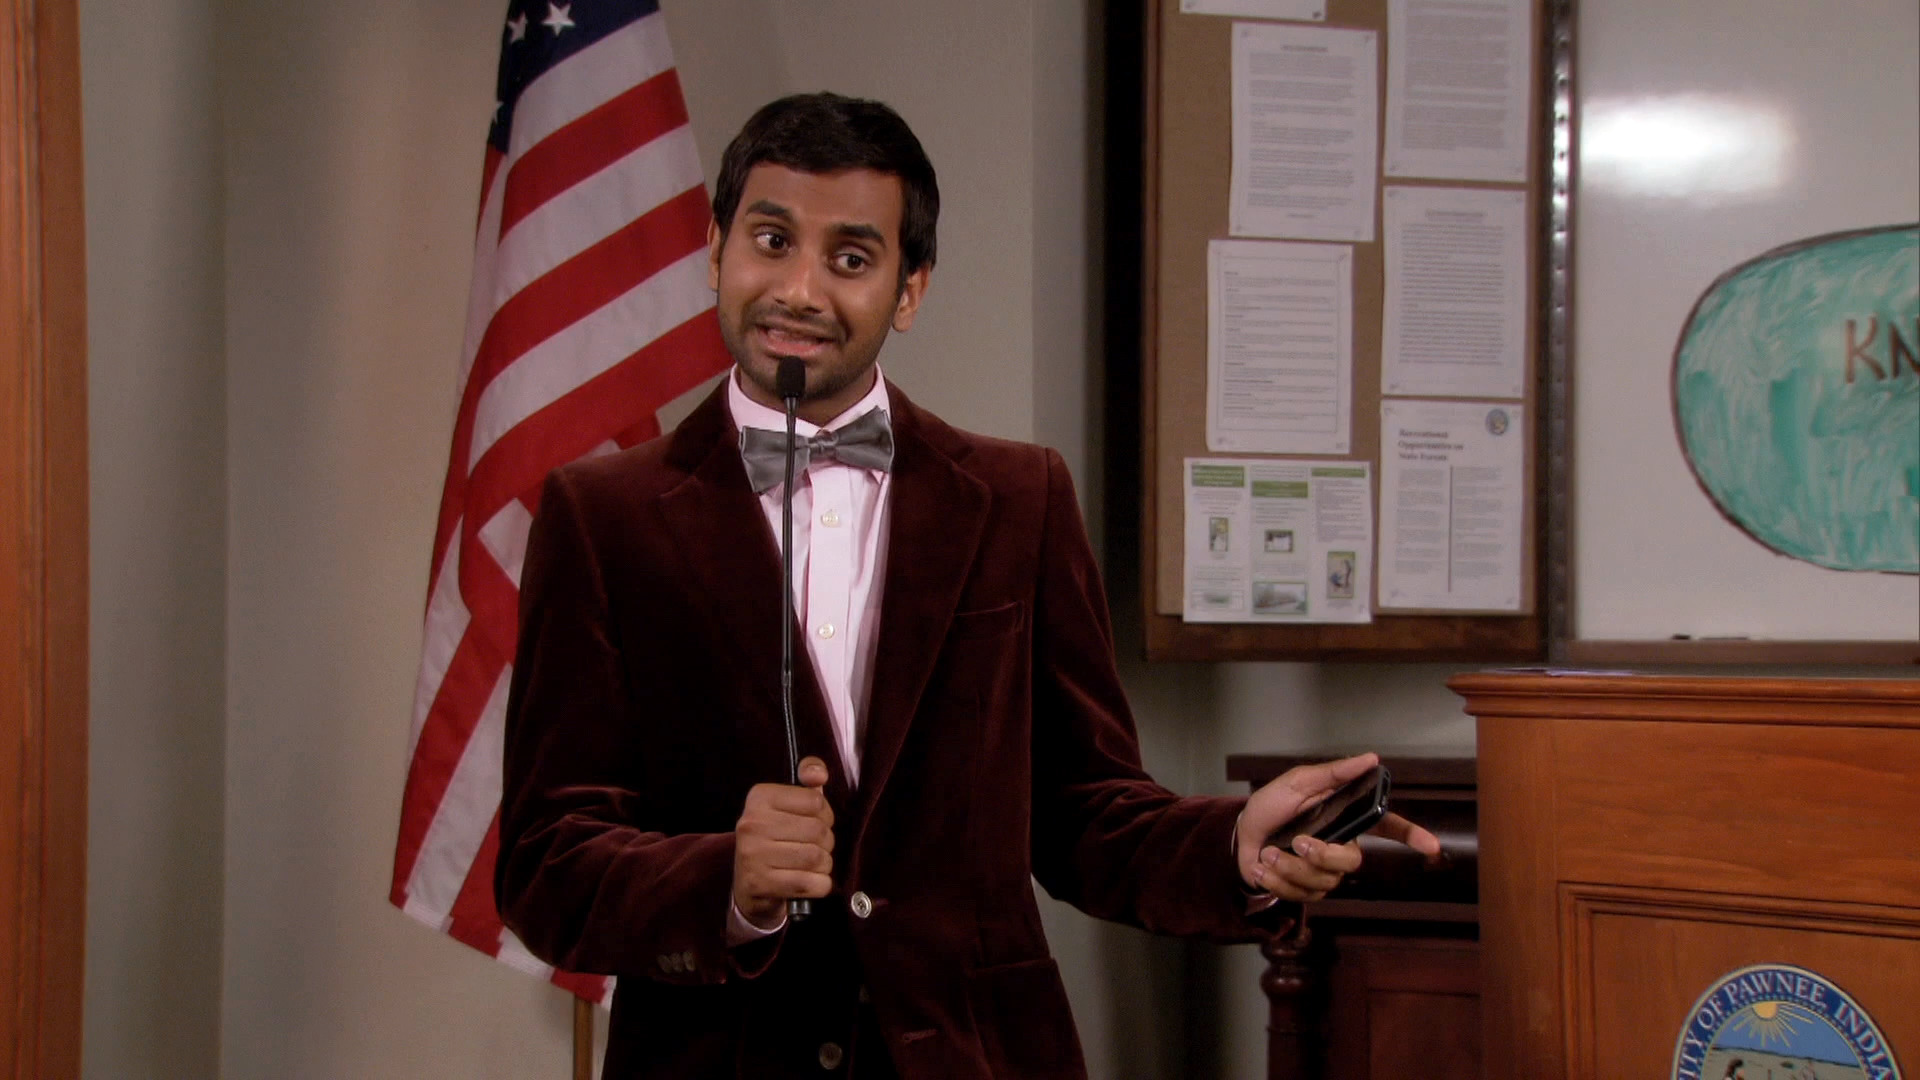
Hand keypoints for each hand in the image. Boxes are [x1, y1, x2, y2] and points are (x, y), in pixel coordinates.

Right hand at [732, 756, 834, 928]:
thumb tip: (819, 775)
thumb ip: (808, 779)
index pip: (816, 800)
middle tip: (816, 847)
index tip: (816, 822)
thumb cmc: (775, 838)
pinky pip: (810, 883)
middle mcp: (751, 823)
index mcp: (759, 797)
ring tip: (813, 865)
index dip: (826, 814)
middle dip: (826, 842)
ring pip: (816, 857)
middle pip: (818, 830)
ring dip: (824, 865)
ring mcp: (752, 855)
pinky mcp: (759, 883)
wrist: (749, 886)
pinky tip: (810, 882)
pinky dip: (819, 885)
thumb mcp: (788, 804)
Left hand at [1235, 752, 1441, 901]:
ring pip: (1322, 881)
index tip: (1432, 845)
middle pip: (1351, 862)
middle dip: (1322, 855)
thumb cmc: (1272, 805)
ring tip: (1269, 852)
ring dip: (1289, 867)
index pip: (1386, 829)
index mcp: (1345, 819)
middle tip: (1296, 842)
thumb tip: (1371, 758)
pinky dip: (1275, 880)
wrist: (1240, 832)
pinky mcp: (1305, 891)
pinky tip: (1263, 866)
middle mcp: (1340, 847)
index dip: (1411, 836)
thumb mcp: (1298, 782)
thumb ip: (1334, 773)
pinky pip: (1300, 895)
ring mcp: (1324, 873)